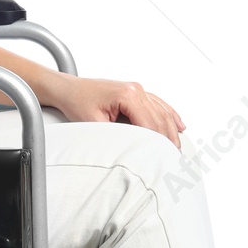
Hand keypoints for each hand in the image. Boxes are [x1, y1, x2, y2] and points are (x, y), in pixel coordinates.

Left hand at [48, 76, 185, 147]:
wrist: (68, 89)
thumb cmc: (77, 101)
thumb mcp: (93, 123)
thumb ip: (114, 135)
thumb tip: (131, 148)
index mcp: (128, 95)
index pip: (150, 123)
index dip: (159, 142)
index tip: (164, 157)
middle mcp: (136, 90)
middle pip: (160, 118)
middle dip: (169, 139)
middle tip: (175, 158)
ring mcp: (137, 90)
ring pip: (162, 112)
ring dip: (172, 130)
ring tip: (178, 148)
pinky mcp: (136, 92)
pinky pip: (158, 104)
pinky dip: (169, 115)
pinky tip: (179, 124)